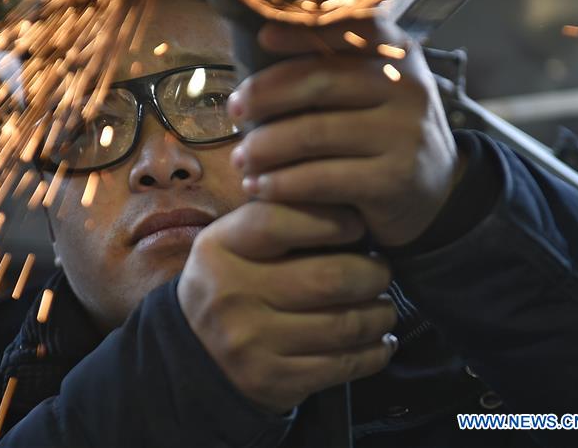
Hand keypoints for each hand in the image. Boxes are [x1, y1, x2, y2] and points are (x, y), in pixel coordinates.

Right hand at [177, 202, 396, 413]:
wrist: (193, 356)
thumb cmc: (229, 283)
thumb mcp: (231, 243)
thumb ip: (274, 217)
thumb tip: (342, 197)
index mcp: (218, 249)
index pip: (277, 221)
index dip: (329, 219)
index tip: (356, 225)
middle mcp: (230, 295)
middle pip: (328, 278)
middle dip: (371, 273)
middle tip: (380, 270)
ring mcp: (251, 342)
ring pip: (344, 324)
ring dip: (380, 314)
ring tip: (383, 306)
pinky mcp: (273, 381)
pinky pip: (343, 365)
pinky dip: (374, 352)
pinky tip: (379, 342)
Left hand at [227, 16, 463, 246]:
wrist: (435, 191)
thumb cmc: (382, 131)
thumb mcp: (374, 88)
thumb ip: (335, 63)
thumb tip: (263, 38)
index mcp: (399, 55)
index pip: (351, 29)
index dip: (304, 30)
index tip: (262, 38)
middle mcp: (408, 89)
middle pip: (320, 81)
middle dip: (266, 95)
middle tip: (233, 111)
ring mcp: (404, 135)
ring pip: (314, 134)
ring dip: (265, 147)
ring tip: (240, 158)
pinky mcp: (393, 181)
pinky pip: (321, 178)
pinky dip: (281, 183)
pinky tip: (259, 186)